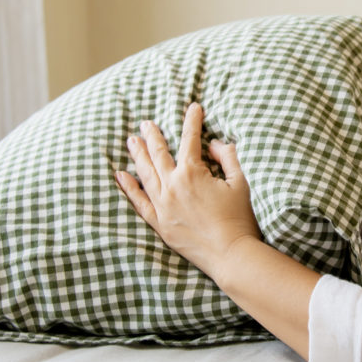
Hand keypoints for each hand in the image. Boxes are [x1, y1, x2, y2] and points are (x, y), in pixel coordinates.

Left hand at [115, 102, 260, 282]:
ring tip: (132, 140)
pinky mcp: (159, 223)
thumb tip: (215, 144)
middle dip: (153, 135)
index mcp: (192, 172)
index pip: (189, 139)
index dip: (192, 120)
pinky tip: (121, 175)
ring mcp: (162, 205)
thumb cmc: (239, 218)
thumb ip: (228, 157)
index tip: (193, 107)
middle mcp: (172, 185)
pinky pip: (138, 202)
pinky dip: (129, 187)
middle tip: (146, 124)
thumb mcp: (240, 182)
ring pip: (145, 173)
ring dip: (138, 154)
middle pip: (158, 153)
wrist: (231, 254)